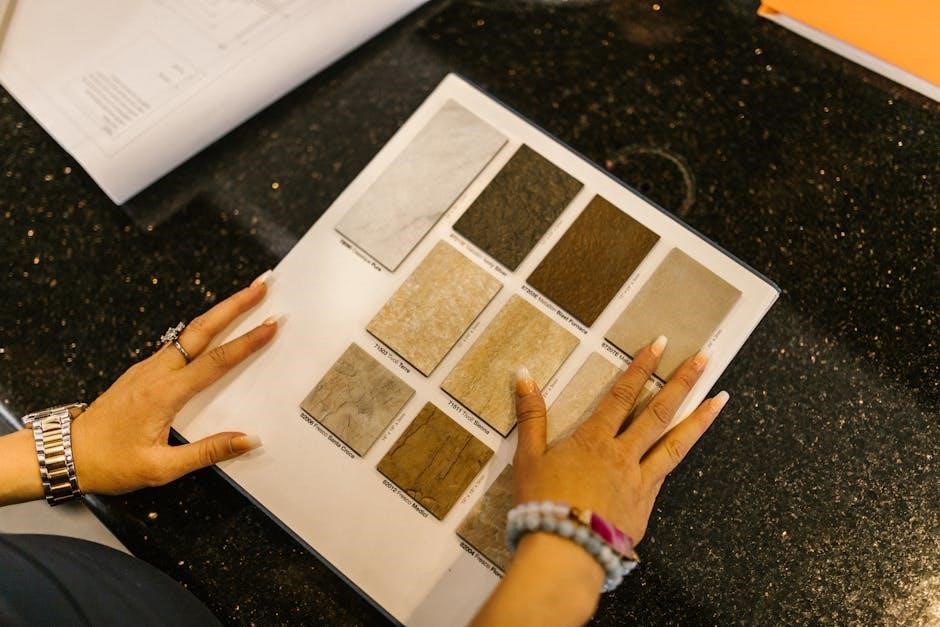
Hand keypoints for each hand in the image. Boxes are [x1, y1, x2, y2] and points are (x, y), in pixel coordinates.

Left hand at [70, 274, 279, 494]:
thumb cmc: (109, 462)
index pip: (216, 361)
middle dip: (235, 305)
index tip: (271, 324)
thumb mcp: (160, 468)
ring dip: (219, 312)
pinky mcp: (142, 372)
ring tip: (245, 299)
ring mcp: (147, 368)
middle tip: (261, 286)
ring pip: (190, 332)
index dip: (247, 342)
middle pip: (202, 329)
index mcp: (164, 394)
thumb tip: (247, 440)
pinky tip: (212, 329)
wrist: (65, 454)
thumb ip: (207, 452)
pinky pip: (178, 343)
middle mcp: (156, 373)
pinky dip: (202, 329)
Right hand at [513, 336, 728, 545]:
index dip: (641, 367)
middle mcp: (622, 455)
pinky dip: (678, 456)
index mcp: (594, 440)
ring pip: (675, 444)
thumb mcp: (527, 457)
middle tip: (704, 358)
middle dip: (682, 382)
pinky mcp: (645, 506)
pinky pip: (665, 474)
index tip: (660, 345)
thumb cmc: (541, 503)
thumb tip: (524, 374)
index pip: (622, 395)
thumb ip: (530, 415)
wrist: (564, 550)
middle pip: (658, 412)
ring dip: (699, 419)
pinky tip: (687, 446)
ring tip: (721, 398)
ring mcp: (639, 480)